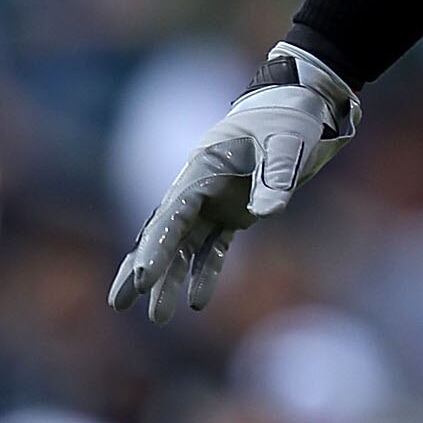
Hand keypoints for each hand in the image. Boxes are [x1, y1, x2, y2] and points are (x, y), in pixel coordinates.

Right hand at [108, 44, 359, 323]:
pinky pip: (214, 246)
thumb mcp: (287, 145)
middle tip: (119, 302)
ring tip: (157, 317)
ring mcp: (216, 200)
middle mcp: (201, 187)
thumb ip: (275, 177)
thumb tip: (267, 210)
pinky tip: (196, 300)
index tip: (143, 278)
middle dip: (142, 268)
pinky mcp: (235, 211)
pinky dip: (206, 271)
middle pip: (163, 233)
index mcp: (203, 168)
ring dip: (170, 278)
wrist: (303, 105)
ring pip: (184, 246)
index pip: (172, 214)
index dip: (156, 247)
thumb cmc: (290, 118)